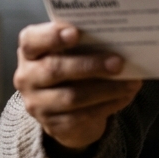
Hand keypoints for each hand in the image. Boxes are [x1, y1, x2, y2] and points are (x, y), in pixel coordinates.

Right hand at [13, 20, 142, 150]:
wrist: (63, 108)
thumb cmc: (71, 66)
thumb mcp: (71, 52)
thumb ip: (85, 43)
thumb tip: (119, 40)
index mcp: (30, 51)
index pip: (32, 41)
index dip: (52, 36)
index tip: (76, 32)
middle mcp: (27, 77)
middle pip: (54, 70)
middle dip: (90, 65)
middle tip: (118, 62)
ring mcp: (37, 104)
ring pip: (72, 97)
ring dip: (106, 89)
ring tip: (131, 83)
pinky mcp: (52, 125)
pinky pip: (82, 116)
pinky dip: (108, 105)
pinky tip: (126, 96)